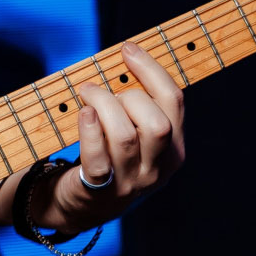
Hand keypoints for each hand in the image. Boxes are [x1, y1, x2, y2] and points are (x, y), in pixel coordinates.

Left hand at [34, 41, 185, 236]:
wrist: (80, 206)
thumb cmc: (107, 157)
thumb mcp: (135, 137)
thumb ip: (137, 106)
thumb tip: (125, 57)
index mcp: (173, 150)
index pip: (174, 102)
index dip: (151, 70)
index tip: (128, 49)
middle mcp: (157, 169)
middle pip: (157, 123)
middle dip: (130, 95)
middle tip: (102, 89)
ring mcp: (130, 183)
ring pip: (126, 137)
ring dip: (103, 106)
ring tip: (86, 95)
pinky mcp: (99, 191)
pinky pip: (98, 158)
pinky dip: (90, 131)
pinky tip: (83, 114)